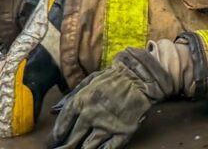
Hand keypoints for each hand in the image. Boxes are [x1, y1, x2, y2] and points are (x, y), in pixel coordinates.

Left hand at [50, 48, 176, 148]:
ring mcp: (107, 125)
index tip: (57, 139)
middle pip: (72, 140)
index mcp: (81, 102)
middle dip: (65, 147)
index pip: (62, 125)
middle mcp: (91, 116)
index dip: (57, 135)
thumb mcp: (90, 81)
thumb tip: (54, 110)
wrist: (142, 76)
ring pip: (88, 147)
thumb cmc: (115, 76)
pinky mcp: (123, 131)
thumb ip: (71, 96)